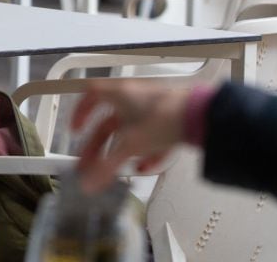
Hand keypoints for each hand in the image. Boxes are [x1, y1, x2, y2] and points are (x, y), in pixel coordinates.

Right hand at [71, 80, 190, 192]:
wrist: (201, 116)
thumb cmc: (164, 117)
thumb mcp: (131, 144)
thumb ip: (107, 166)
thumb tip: (88, 183)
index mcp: (120, 94)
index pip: (91, 95)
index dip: (80, 111)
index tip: (75, 129)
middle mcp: (134, 98)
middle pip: (108, 122)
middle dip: (98, 144)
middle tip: (90, 161)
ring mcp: (152, 108)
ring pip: (129, 130)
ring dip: (121, 150)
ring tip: (117, 168)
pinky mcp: (167, 119)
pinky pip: (150, 136)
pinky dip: (144, 152)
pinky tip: (145, 167)